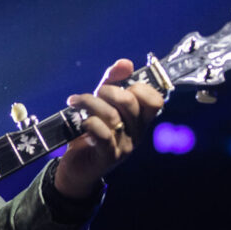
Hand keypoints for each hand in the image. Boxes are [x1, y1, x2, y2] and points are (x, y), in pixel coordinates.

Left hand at [55, 58, 164, 198]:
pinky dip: (90, 123)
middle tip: (95, 93)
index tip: (120, 85)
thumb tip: (125, 63)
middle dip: (109, 91)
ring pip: (112, 116)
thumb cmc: (92, 132)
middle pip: (130, 103)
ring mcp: (124, 146)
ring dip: (90, 103)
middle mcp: (136, 133)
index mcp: (140, 120)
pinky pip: (103, 135)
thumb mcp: (102, 103)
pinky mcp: (107, 157)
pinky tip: (82, 122)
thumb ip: (112, 82)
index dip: (139, 87)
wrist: (77, 167)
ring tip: (75, 102)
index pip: (155, 100)